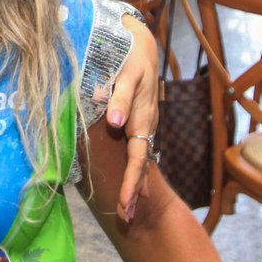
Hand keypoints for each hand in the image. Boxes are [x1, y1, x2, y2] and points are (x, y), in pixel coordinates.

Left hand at [102, 17, 159, 220]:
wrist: (143, 44)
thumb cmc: (131, 58)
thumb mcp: (127, 73)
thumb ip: (120, 97)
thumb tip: (115, 122)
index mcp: (142, 119)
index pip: (137, 157)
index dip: (130, 182)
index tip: (124, 204)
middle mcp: (146, 125)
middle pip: (141, 164)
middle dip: (133, 191)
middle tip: (127, 218)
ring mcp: (146, 124)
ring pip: (142, 159)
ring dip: (135, 184)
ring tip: (130, 210)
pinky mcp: (142, 121)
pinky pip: (140, 150)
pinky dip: (137, 170)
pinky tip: (136, 186)